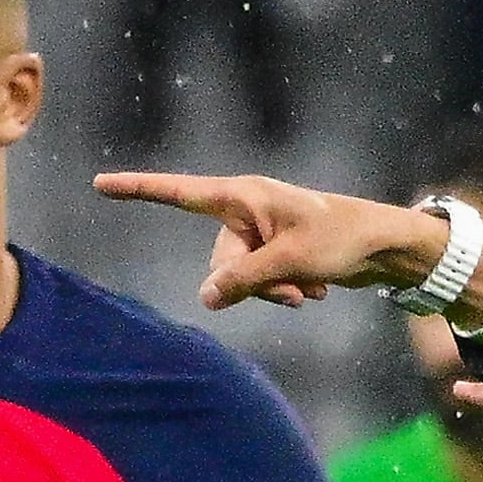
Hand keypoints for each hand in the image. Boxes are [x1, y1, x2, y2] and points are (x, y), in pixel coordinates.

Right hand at [90, 171, 482, 324]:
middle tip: (294, 288)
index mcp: (243, 196)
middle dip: (253, 284)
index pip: (179, 192)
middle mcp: (245, 211)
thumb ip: (244, 279)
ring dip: (273, 292)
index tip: (99, 183)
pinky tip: (314, 288)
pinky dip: (284, 291)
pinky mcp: (273, 254)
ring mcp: (259, 234)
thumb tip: (205, 298)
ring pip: (240, 280)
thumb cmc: (340, 239)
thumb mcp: (289, 261)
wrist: (383, 246)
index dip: (138, 190)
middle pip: (219, 262)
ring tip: (309, 288)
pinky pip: (260, 284)